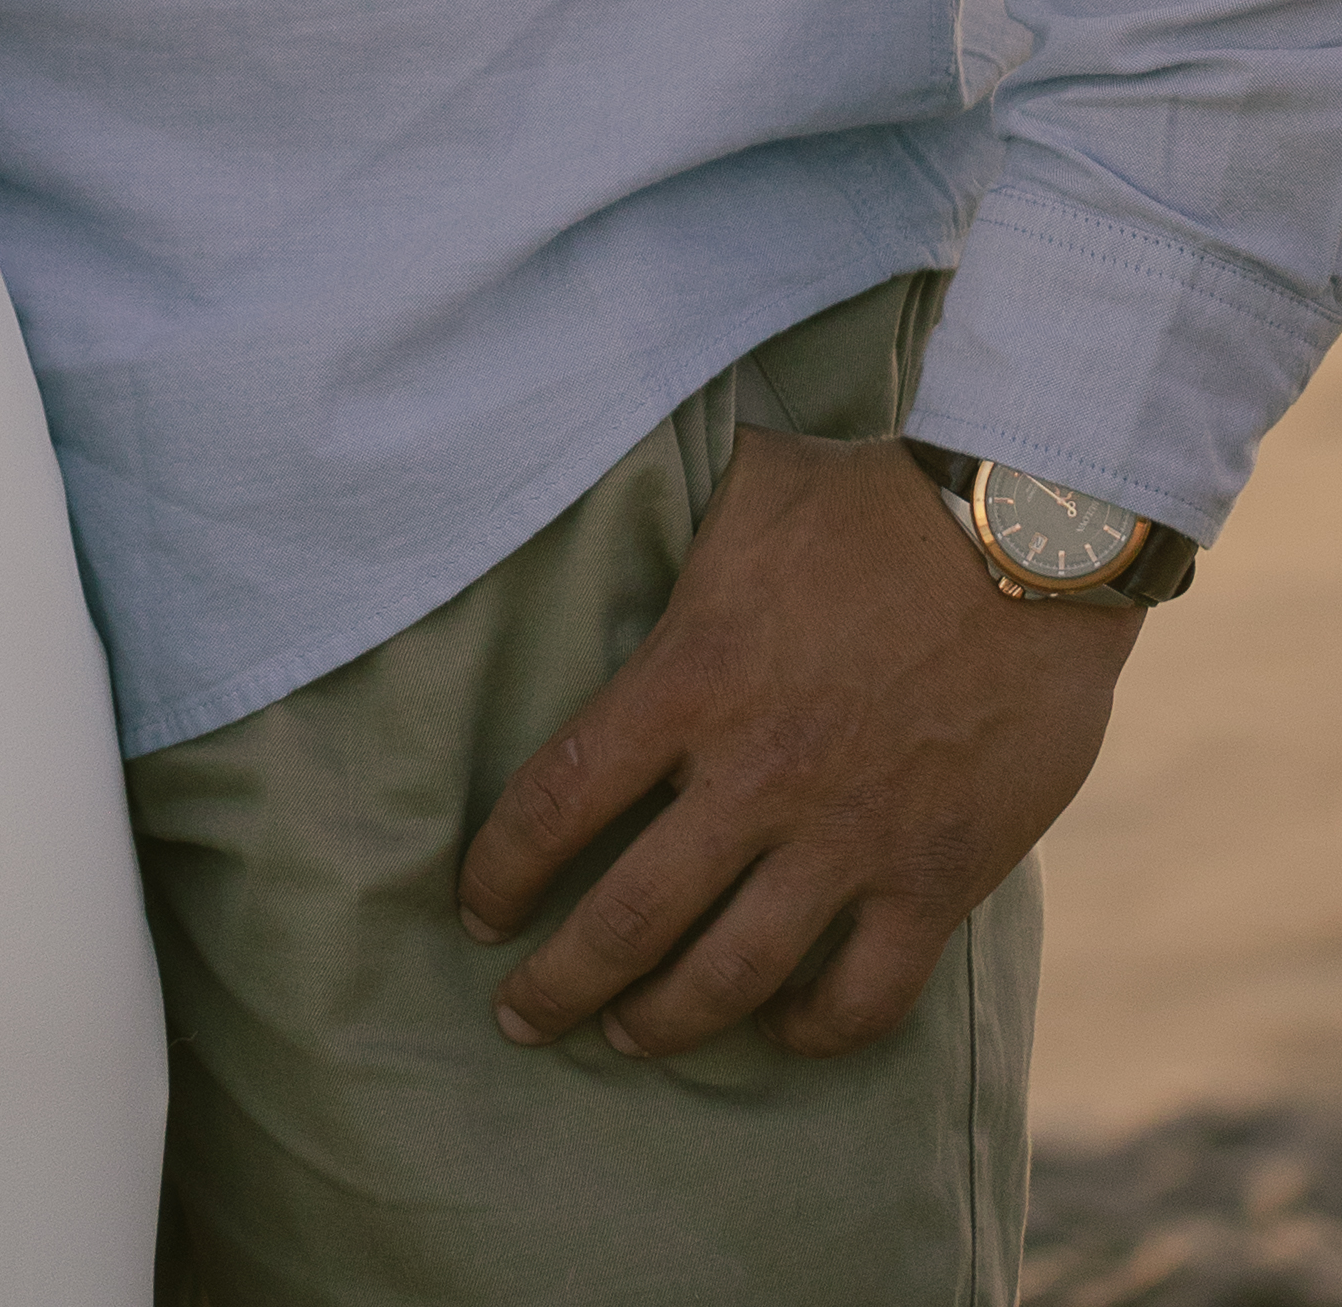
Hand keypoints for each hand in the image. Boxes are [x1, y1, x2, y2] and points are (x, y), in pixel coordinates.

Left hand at [460, 430, 1135, 1053]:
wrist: (1029, 541)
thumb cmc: (873, 501)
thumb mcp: (742, 486)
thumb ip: (669, 511)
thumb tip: (599, 460)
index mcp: (691, 680)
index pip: (558, 800)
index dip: (501, 868)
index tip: (474, 908)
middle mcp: (756, 776)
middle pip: (627, 918)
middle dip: (559, 983)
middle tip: (520, 1017)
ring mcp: (847, 838)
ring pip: (733, 975)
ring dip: (666, 1022)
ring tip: (627, 1041)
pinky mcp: (936, 877)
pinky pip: (864, 994)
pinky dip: (814, 1030)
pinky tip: (781, 1030)